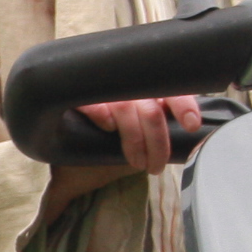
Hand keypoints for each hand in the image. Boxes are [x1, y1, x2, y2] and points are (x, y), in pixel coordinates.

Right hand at [35, 95, 200, 219]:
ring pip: (129, 110)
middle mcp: (127, 84)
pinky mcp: (79, 93)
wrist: (60, 121)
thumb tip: (183, 140)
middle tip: (156, 167)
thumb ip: (153, 125)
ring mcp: (104, 87)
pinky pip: (97, 103)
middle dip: (158, 144)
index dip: (183, 104)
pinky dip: (104, 116)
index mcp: (145, 86)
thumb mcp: (133, 126)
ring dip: (136, 142)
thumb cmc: (105, 126)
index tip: (191, 125)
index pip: (171, 87)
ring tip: (138, 164)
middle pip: (152, 110)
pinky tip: (108, 127)